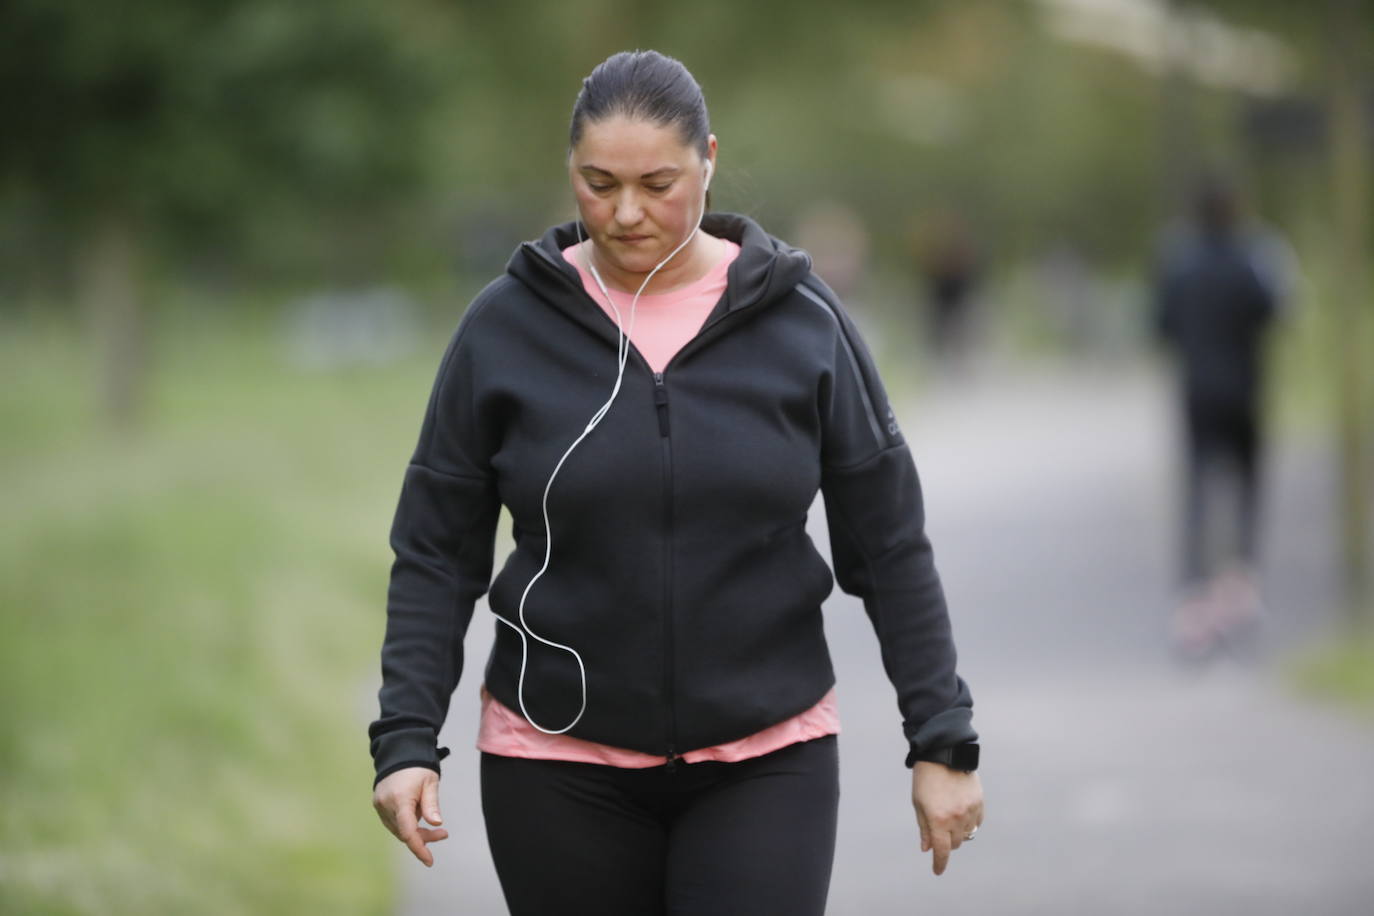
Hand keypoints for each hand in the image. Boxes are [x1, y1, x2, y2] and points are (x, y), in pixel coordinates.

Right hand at [372, 767, 448, 867]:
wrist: (400, 752)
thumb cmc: (419, 767)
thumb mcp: (430, 783)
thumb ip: (431, 804)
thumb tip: (436, 823)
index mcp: (400, 799)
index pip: (408, 832)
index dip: (419, 848)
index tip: (429, 861)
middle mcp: (386, 804)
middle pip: (404, 832)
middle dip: (423, 837)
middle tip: (443, 834)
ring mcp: (380, 805)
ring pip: (398, 829)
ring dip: (415, 831)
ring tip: (433, 825)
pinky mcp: (378, 804)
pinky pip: (393, 822)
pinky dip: (406, 824)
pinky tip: (417, 815)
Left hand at [912, 761, 983, 875]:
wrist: (944, 754)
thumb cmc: (926, 778)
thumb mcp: (918, 803)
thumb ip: (924, 828)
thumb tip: (927, 848)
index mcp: (938, 819)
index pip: (941, 851)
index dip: (939, 864)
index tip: (937, 870)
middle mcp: (956, 818)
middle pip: (954, 844)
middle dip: (946, 843)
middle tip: (939, 832)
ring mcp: (970, 810)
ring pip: (967, 835)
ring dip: (958, 833)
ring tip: (950, 819)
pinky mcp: (979, 802)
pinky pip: (976, 822)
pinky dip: (969, 823)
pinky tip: (961, 813)